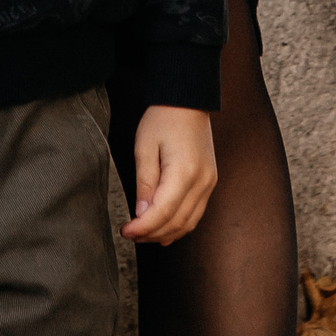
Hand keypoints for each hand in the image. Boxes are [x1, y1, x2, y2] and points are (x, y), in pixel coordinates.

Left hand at [123, 105, 216, 244]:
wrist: (188, 100)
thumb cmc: (163, 118)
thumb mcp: (145, 147)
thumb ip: (144, 183)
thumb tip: (142, 214)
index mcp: (184, 172)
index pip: (162, 213)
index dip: (143, 227)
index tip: (126, 231)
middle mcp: (202, 182)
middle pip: (177, 222)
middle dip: (152, 233)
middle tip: (130, 234)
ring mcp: (209, 184)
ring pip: (189, 223)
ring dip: (166, 233)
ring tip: (143, 235)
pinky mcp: (210, 182)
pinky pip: (196, 213)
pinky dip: (180, 225)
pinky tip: (164, 230)